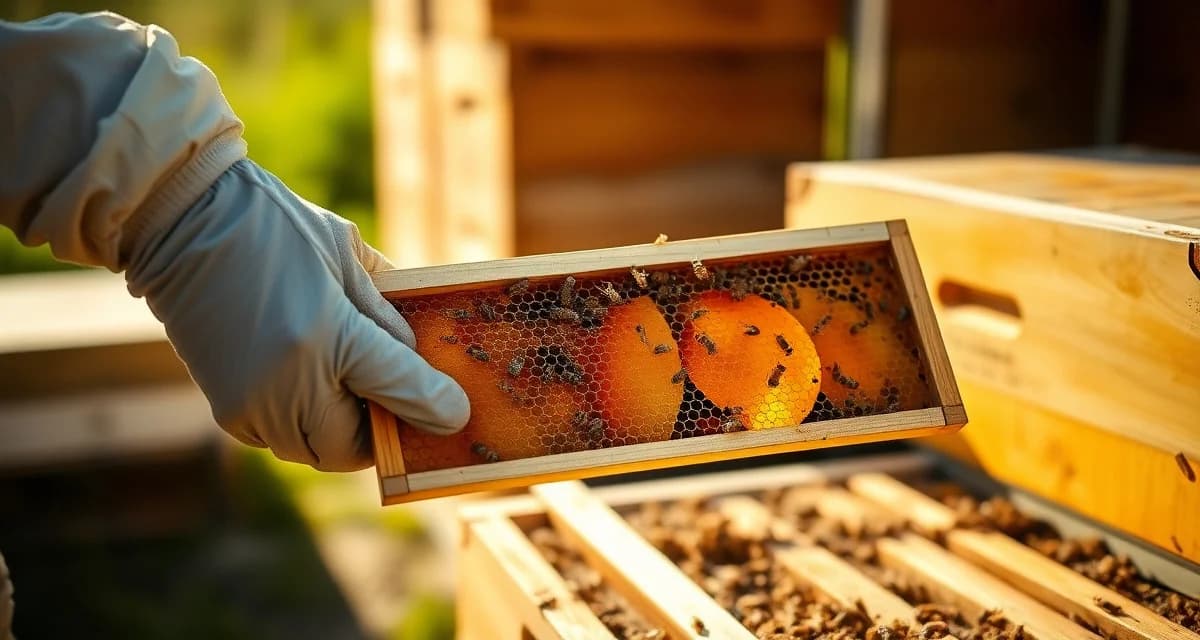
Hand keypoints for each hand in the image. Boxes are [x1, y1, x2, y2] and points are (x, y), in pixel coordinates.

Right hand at [125, 160, 469, 470]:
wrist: (181, 218)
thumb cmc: (274, 227)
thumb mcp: (348, 257)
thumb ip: (389, 314)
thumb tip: (424, 359)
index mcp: (327, 334)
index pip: (402, 391)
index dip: (435, 406)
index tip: (453, 409)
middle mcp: (285, 383)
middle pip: (354, 446)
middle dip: (380, 427)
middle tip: (393, 397)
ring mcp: (249, 403)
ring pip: (315, 450)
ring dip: (340, 430)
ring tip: (349, 385)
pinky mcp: (224, 408)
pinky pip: (279, 438)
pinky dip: (301, 423)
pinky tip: (305, 379)